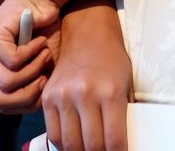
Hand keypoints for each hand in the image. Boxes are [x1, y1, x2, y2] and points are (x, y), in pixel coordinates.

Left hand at [0, 0, 62, 113]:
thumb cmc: (47, 33)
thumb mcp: (42, 70)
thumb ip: (32, 91)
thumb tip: (28, 110)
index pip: (0, 105)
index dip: (25, 103)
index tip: (44, 84)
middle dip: (29, 93)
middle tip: (45, 75)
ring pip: (8, 81)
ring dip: (35, 69)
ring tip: (44, 52)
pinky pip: (13, 61)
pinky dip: (34, 53)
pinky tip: (39, 39)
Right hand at [42, 2, 131, 150]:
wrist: (87, 35)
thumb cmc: (110, 60)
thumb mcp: (126, 84)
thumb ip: (123, 115)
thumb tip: (119, 145)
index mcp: (111, 92)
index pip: (114, 141)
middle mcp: (85, 94)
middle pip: (91, 146)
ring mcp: (64, 96)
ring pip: (70, 144)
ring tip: (88, 149)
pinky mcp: (48, 97)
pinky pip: (53, 133)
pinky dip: (63, 144)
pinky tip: (73, 142)